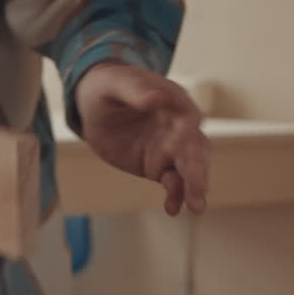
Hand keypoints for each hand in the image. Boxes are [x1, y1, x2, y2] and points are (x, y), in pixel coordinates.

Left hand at [74, 63, 208, 215]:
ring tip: (195, 207)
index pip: (189, 115)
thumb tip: (157, 98)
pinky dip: (176, 196)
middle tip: (199, 192)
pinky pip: (173, 183)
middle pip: (196, 148)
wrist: (94, 107)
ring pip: (191, 169)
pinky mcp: (159, 166)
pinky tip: (172, 209)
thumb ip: (136, 90)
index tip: (190, 138)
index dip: (191, 128)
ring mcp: (171, 149)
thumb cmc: (108, 87)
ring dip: (194, 186)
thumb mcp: (115, 84)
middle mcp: (180, 127)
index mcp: (174, 101)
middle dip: (199, 170)